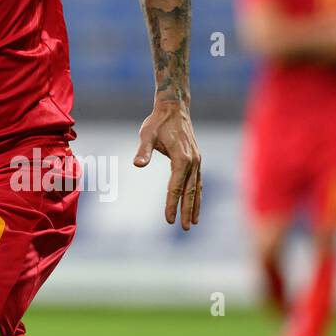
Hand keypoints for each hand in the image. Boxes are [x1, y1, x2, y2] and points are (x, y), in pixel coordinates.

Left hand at [133, 100, 200, 230]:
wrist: (174, 108)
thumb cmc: (158, 122)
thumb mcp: (146, 134)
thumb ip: (143, 150)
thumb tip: (137, 164)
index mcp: (182, 158)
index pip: (176, 187)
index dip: (171, 204)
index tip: (168, 219)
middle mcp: (193, 161)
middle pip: (190, 191)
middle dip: (186, 210)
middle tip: (184, 227)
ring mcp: (197, 161)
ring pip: (197, 188)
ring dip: (195, 205)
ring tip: (193, 222)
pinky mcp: (196, 159)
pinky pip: (198, 181)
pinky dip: (197, 194)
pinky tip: (195, 204)